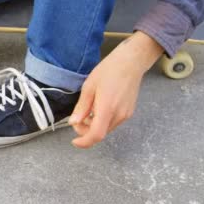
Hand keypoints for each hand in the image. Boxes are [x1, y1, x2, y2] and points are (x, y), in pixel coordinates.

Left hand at [68, 31, 163, 148]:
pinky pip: (113, 122)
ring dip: (94, 126)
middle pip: (101, 133)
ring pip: (107, 129)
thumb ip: (81, 107)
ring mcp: (126, 114)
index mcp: (107, 108)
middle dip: (86, 131)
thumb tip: (73, 122)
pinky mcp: (129, 112)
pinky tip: (98, 108)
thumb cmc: (108, 70)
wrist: (130, 62)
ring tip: (87, 111)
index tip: (75, 141)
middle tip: (77, 120)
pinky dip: (103, 121)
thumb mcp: (89, 87)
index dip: (84, 142)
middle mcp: (119, 115)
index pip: (96, 135)